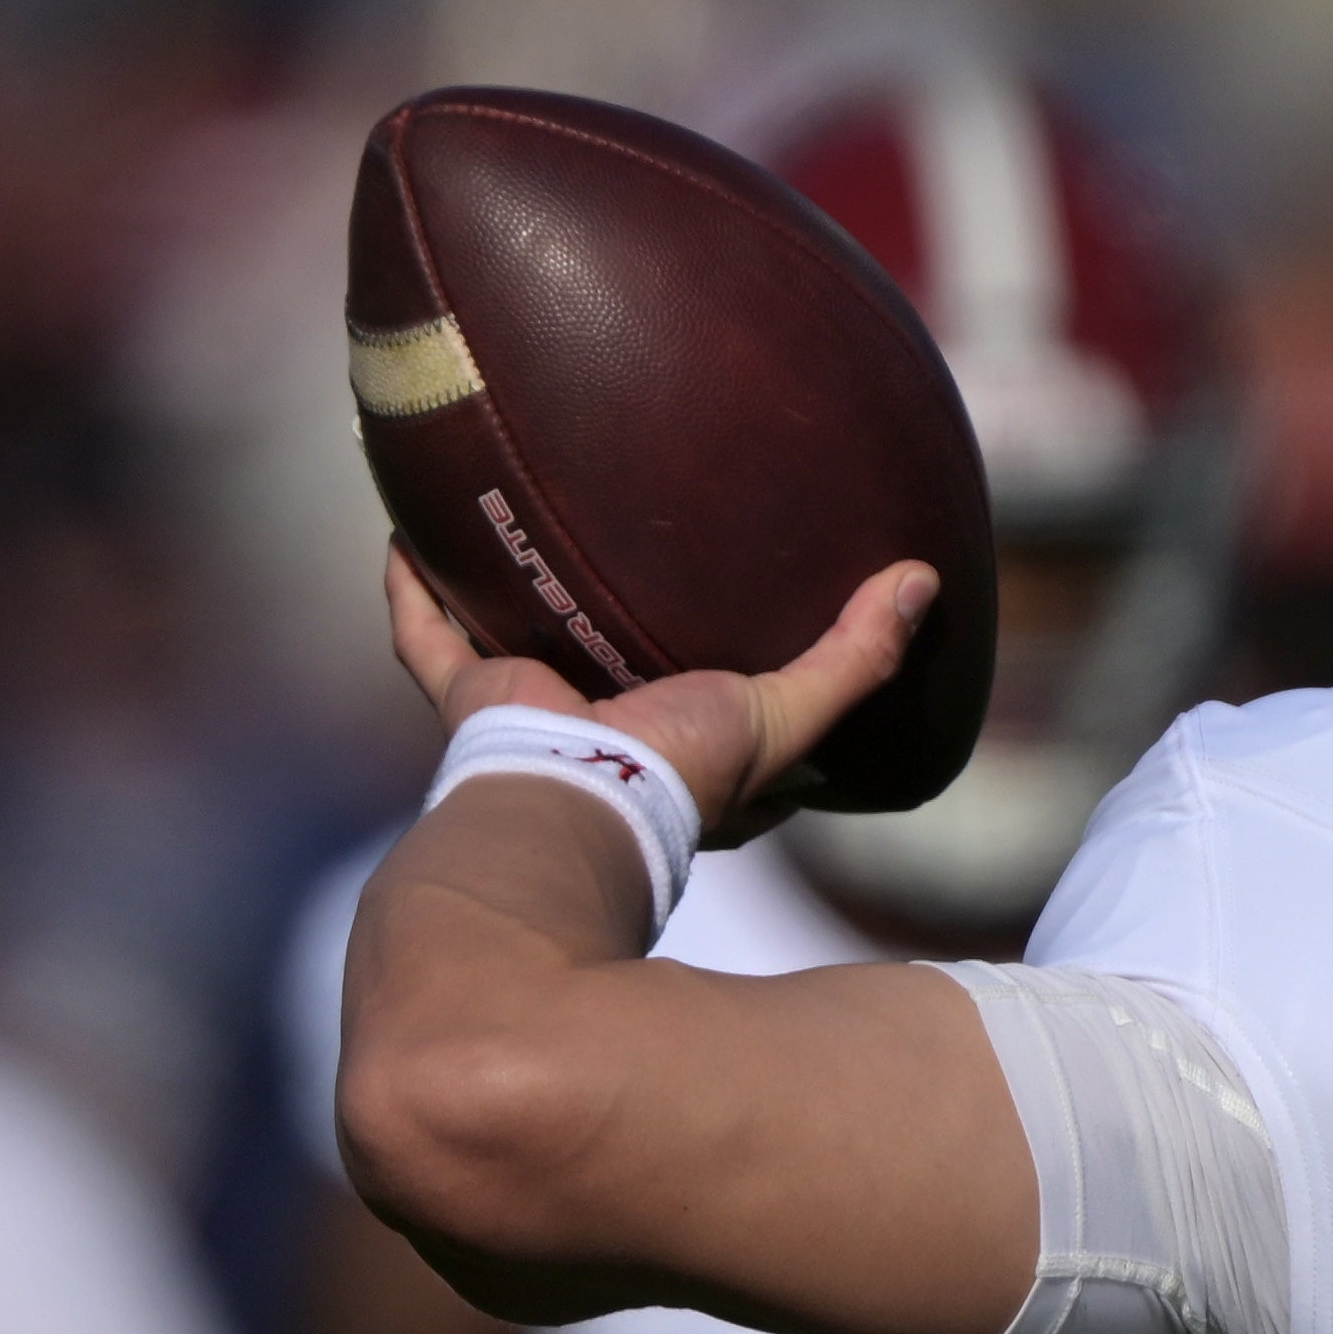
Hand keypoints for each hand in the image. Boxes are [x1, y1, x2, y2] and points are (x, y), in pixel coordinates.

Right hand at [385, 544, 934, 848]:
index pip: (719, 713)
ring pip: (511, 644)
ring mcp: (532, 716)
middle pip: (605, 665)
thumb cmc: (684, 775)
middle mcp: (602, 736)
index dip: (741, 676)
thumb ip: (858, 657)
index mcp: (679, 755)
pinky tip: (408, 533)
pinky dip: (413, 590)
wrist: (571, 804)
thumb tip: (924, 581)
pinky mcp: (471, 700)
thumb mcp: (791, 715)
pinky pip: (428, 635)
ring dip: (504, 595)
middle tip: (621, 549)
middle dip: (609, 621)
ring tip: (510, 529)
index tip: (757, 618)